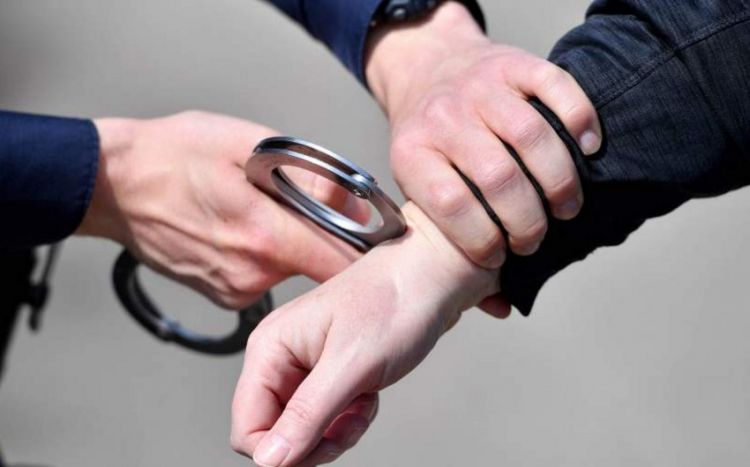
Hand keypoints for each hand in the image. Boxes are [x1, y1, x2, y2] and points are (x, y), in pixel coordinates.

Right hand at [76, 111, 364, 308]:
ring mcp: (236, 289)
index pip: (340, 262)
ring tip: (265, 211)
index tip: (379, 237)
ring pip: (291, 270)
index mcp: (264, 233)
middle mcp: (253, 273)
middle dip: (326, 237)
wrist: (113, 186)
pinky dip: (267, 255)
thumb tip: (348, 197)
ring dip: (293, 244)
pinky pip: (265, 277)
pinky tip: (242, 229)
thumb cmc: (173, 154)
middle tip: (313, 206)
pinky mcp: (223, 295)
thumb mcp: (247, 143)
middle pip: (319, 265)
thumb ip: (304, 173)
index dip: (368, 251)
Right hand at [230, 202, 498, 465]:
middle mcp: (280, 357)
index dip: (280, 450)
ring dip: (337, 429)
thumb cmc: (394, 301)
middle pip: (276, 433)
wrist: (433, 275)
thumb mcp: (350, 365)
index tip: (321, 446)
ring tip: (363, 404)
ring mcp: (305, 365)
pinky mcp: (329, 371)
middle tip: (350, 424)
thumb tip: (268, 461)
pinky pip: (327, 416)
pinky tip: (369, 395)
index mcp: (270, 349)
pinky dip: (350, 417)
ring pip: (304, 429)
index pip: (248, 428)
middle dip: (315, 440)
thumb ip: (306, 416)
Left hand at [366, 1, 601, 267]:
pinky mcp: (514, 63)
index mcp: (412, 153)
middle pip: (498, 177)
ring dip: (559, 182)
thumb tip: (500, 305)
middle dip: (527, 222)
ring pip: (532, 136)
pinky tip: (588, 148)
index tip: (500, 258)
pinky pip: (557, 88)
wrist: (428, 68)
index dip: (482, 240)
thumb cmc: (430, 143)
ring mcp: (480, 86)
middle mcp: (444, 117)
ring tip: (567, 208)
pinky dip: (580, 121)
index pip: (451, 205)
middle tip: (536, 239)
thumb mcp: (417, 186)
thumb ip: (452, 242)